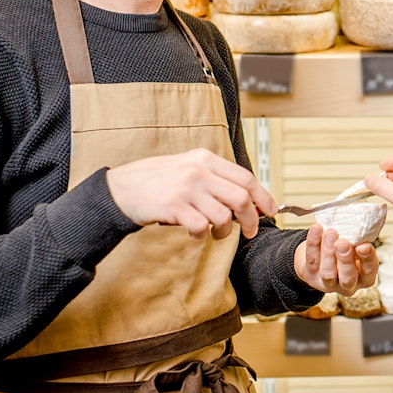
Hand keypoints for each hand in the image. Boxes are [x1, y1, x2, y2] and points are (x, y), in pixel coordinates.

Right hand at [105, 148, 276, 238]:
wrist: (122, 188)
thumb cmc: (157, 180)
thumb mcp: (189, 168)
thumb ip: (215, 179)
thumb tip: (249, 200)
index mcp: (205, 158)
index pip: (245, 177)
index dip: (263, 196)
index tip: (271, 210)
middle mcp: (199, 170)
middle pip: (241, 198)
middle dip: (251, 219)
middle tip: (250, 231)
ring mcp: (187, 188)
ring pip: (223, 216)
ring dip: (224, 231)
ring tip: (214, 232)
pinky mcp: (174, 206)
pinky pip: (201, 227)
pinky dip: (201, 234)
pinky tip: (194, 232)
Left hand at [294, 224, 379, 295]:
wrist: (320, 257)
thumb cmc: (343, 250)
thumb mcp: (356, 246)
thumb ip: (359, 240)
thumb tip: (361, 225)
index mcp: (364, 277)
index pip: (369, 270)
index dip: (367, 258)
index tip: (363, 246)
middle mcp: (348, 284)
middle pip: (348, 278)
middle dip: (345, 259)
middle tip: (342, 243)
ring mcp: (328, 284)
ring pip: (328, 273)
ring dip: (328, 252)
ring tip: (330, 233)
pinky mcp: (311, 277)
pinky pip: (312, 261)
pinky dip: (313, 244)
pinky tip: (317, 229)